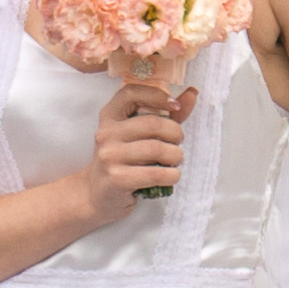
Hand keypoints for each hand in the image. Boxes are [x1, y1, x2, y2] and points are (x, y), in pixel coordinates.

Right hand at [83, 76, 196, 223]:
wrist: (97, 195)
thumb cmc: (123, 161)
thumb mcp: (137, 135)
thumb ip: (165, 114)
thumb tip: (192, 93)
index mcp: (110, 116)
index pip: (130, 93)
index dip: (157, 95)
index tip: (174, 106)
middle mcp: (106, 133)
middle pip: (153, 124)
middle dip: (175, 134)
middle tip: (177, 143)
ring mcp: (109, 156)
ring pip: (157, 149)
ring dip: (175, 156)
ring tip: (174, 161)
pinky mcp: (117, 179)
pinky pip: (155, 174)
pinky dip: (172, 175)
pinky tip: (171, 176)